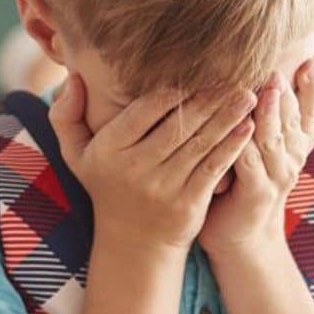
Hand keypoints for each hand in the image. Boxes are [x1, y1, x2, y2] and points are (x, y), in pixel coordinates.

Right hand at [50, 75, 256, 253]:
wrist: (133, 242)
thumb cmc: (107, 185)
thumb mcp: (75, 155)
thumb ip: (65, 115)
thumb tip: (73, 77)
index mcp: (109, 150)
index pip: (142, 112)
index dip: (170, 92)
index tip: (193, 72)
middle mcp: (135, 168)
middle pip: (177, 126)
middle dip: (208, 99)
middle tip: (233, 75)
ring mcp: (164, 187)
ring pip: (200, 144)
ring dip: (227, 117)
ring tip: (247, 94)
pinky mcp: (189, 203)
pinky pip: (214, 167)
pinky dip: (233, 146)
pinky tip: (248, 126)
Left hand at [199, 58, 313, 256]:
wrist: (243, 238)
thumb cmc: (244, 181)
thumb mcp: (261, 144)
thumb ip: (266, 114)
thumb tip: (262, 72)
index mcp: (296, 141)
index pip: (307, 107)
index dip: (311, 86)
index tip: (308, 61)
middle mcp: (292, 156)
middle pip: (290, 117)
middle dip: (285, 92)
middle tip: (278, 68)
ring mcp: (278, 175)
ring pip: (273, 137)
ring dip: (269, 113)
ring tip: (267, 89)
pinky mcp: (257, 191)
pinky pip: (249, 161)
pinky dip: (243, 141)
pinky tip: (238, 125)